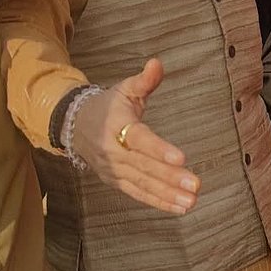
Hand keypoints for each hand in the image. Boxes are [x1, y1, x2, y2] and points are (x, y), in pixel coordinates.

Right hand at [71, 58, 199, 214]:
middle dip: (171, 177)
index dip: (159, 149)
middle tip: (196, 184)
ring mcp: (114, 170)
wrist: (75, 125)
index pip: (140, 139)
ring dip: (167, 194)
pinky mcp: (116, 181)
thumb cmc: (108, 105)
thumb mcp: (125, 89)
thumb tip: (157, 63)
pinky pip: (138, 193)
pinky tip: (180, 207)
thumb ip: (144, 80)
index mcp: (118, 126)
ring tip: (191, 200)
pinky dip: (158, 202)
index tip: (181, 157)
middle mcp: (114, 151)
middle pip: (144, 166)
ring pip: (142, 184)